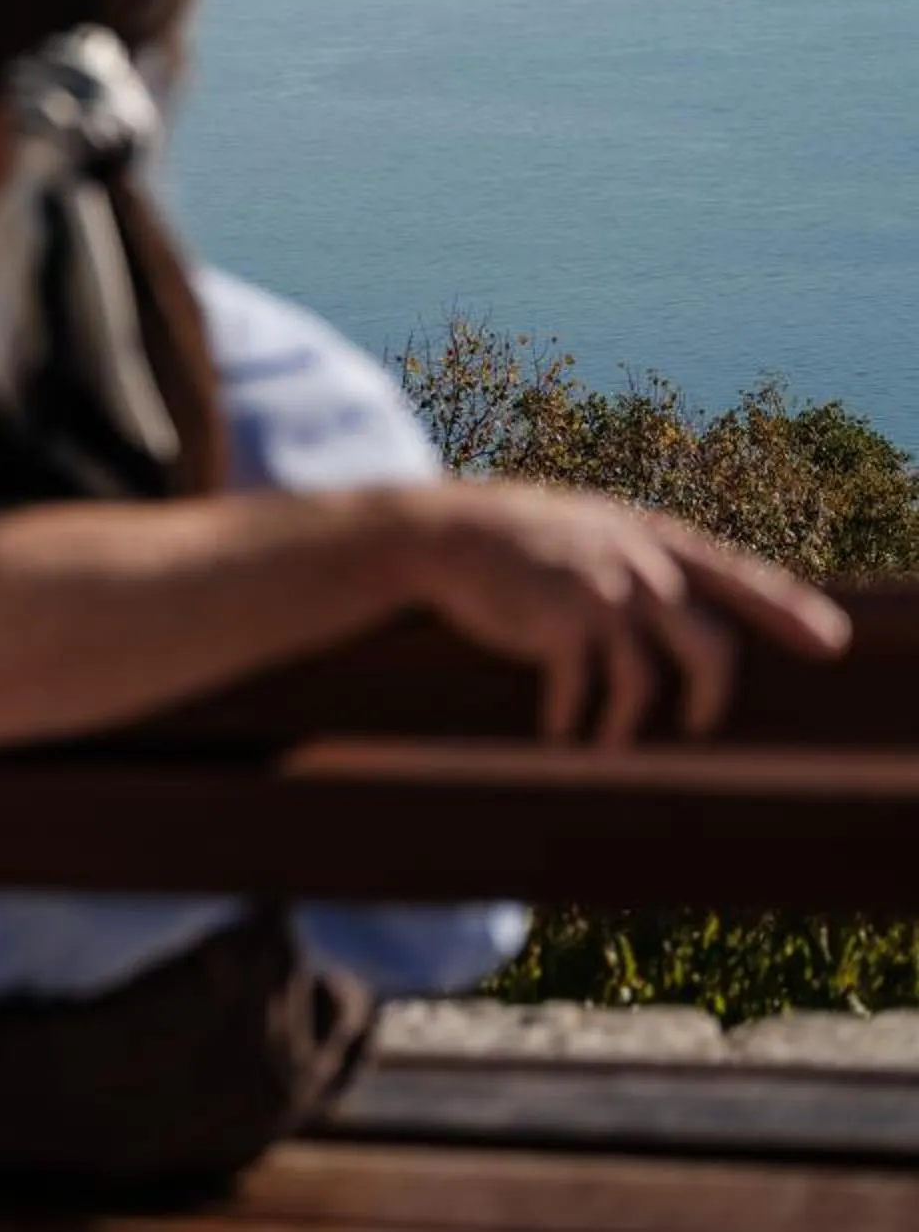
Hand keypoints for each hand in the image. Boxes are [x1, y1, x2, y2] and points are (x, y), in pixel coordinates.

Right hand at [400, 483, 850, 745]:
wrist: (444, 534)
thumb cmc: (519, 540)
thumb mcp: (591, 530)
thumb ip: (641, 560)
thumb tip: (689, 614)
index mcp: (650, 536)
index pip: (737, 577)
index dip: (788, 610)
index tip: (832, 643)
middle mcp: (638, 564)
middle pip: (711, 646)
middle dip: (710, 698)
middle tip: (698, 730)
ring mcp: (601, 595)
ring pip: (646, 681)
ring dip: (627, 726)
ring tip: (610, 747)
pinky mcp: (560, 625)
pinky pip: (584, 691)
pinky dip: (573, 720)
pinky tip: (559, 735)